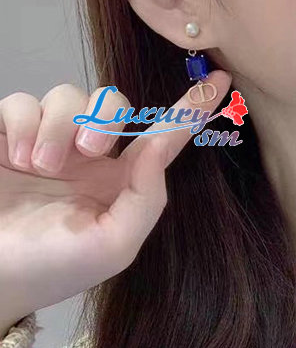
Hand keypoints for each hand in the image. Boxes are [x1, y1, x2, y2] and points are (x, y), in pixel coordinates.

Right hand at [0, 71, 230, 325]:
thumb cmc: (55, 268)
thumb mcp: (114, 245)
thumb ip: (146, 198)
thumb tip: (159, 148)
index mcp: (121, 183)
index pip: (161, 138)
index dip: (190, 109)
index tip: (221, 80)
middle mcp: (88, 157)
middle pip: (111, 103)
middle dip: (103, 117)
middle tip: (88, 152)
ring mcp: (48, 143)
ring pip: (65, 96)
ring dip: (57, 128)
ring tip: (39, 167)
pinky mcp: (6, 135)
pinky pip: (20, 103)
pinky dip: (21, 125)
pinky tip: (16, 158)